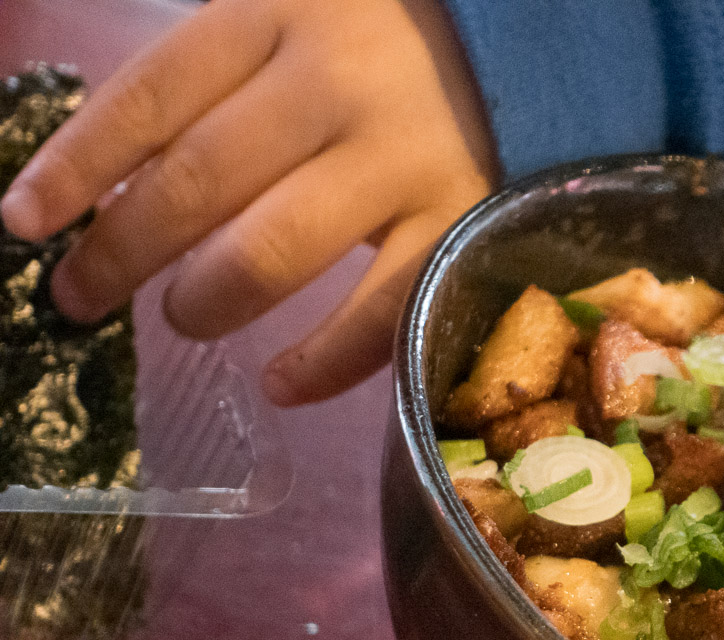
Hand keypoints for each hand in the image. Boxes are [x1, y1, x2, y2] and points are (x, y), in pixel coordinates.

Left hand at [0, 0, 496, 405]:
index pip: (151, 96)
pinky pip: (378, 312)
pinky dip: (322, 363)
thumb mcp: (294, 20)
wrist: (538, 47)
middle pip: (198, 181)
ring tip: (183, 318)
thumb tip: (112, 183)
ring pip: (273, 251)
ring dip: (207, 301)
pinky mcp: (462, 223)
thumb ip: (217, 79)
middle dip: (121, 252)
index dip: (77, 166)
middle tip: (83, 297)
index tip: (23, 223)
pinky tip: (281, 385)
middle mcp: (335, 84)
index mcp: (280, 13)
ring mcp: (403, 159)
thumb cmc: (388, 43)